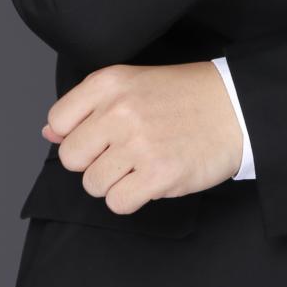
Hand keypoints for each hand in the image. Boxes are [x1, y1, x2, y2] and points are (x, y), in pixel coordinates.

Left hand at [40, 62, 243, 211]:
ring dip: (115, 182)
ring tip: (143, 164)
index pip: (58, 121)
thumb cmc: (186, 96)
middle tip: (124, 153)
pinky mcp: (158, 174)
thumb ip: (87, 107)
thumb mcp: (133, 85)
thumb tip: (49, 132)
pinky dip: (132, 198)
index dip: (77, 135)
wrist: (238, 107)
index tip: (101, 135)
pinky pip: (118, 203)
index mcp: (109, 83)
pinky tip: (152, 179)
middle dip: (94, 162)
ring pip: (93, 184)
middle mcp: (119, 111)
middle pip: (71, 158)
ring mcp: (138, 144)